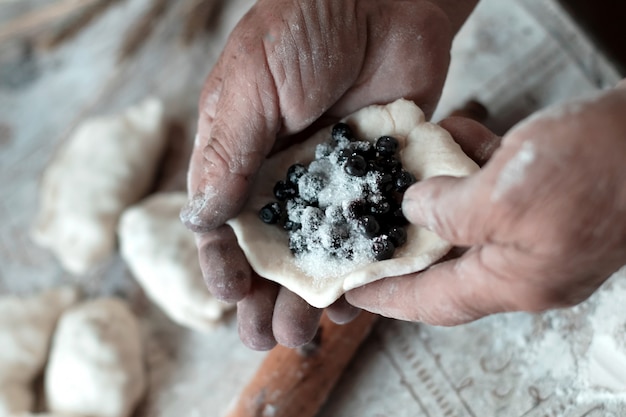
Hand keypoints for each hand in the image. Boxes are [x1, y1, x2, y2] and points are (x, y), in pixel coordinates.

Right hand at [181, 0, 476, 348]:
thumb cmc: (304, 27)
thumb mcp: (250, 86)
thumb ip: (228, 153)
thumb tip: (200, 221)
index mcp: (243, 155)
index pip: (223, 223)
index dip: (223, 264)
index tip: (229, 294)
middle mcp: (286, 177)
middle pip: (270, 252)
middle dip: (263, 298)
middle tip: (263, 338)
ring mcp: (334, 183)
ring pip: (317, 254)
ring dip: (308, 297)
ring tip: (304, 336)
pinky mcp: (377, 182)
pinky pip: (367, 236)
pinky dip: (360, 270)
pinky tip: (353, 301)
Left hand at [347, 82, 625, 324]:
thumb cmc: (601, 164)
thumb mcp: (505, 190)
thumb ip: (450, 210)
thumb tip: (417, 210)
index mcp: (517, 280)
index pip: (433, 301)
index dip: (388, 296)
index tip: (351, 290)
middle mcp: (530, 267)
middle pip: (450, 262)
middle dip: (410, 237)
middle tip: (371, 222)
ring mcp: (545, 236)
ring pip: (473, 221)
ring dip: (442, 192)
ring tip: (411, 165)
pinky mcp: (557, 204)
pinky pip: (501, 193)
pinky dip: (475, 169)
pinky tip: (459, 137)